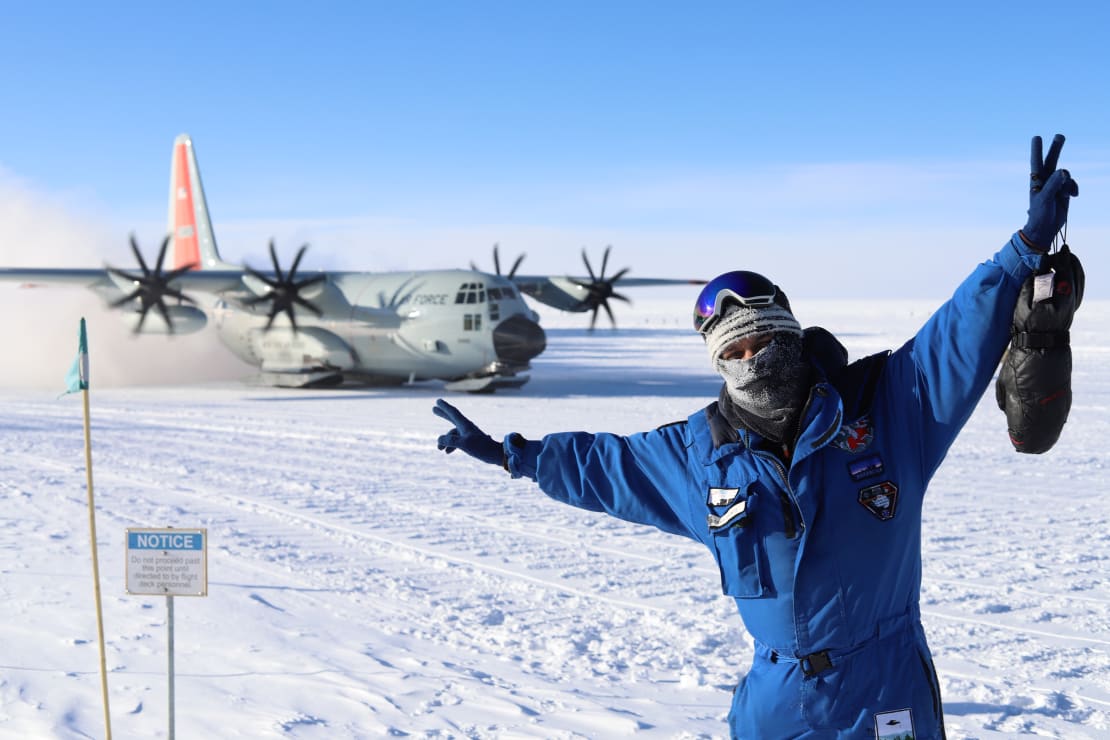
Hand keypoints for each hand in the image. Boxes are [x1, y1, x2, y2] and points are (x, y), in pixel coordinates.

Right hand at [433, 398, 503, 466]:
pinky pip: (457, 441)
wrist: (495, 454)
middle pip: (452, 418)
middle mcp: (466, 427)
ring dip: (445, 440)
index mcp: (465, 424)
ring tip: (439, 449)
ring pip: (453, 434)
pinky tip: (447, 452)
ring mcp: (468, 434)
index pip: (453, 412)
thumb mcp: (464, 444)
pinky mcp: (471, 442)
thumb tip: (439, 439)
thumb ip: (451, 441)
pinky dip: (451, 445)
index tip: (438, 400)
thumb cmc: (481, 448)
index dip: (445, 407)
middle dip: (443, 414)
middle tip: (434, 409)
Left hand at [1021, 134, 1078, 250]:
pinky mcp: (1064, 191)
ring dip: (1068, 184)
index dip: (1037, 150)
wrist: (1046, 228)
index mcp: (1036, 181)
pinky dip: (1073, 189)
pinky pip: (1072, 184)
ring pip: (1066, 175)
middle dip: (1056, 149)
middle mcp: (1045, 180)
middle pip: (1052, 161)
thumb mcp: (1045, 199)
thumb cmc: (1040, 214)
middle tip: (1060, 136)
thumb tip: (1063, 171)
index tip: (1036, 137)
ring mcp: (1055, 185)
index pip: (1036, 162)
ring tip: (1064, 195)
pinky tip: (1072, 197)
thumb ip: (1053, 184)